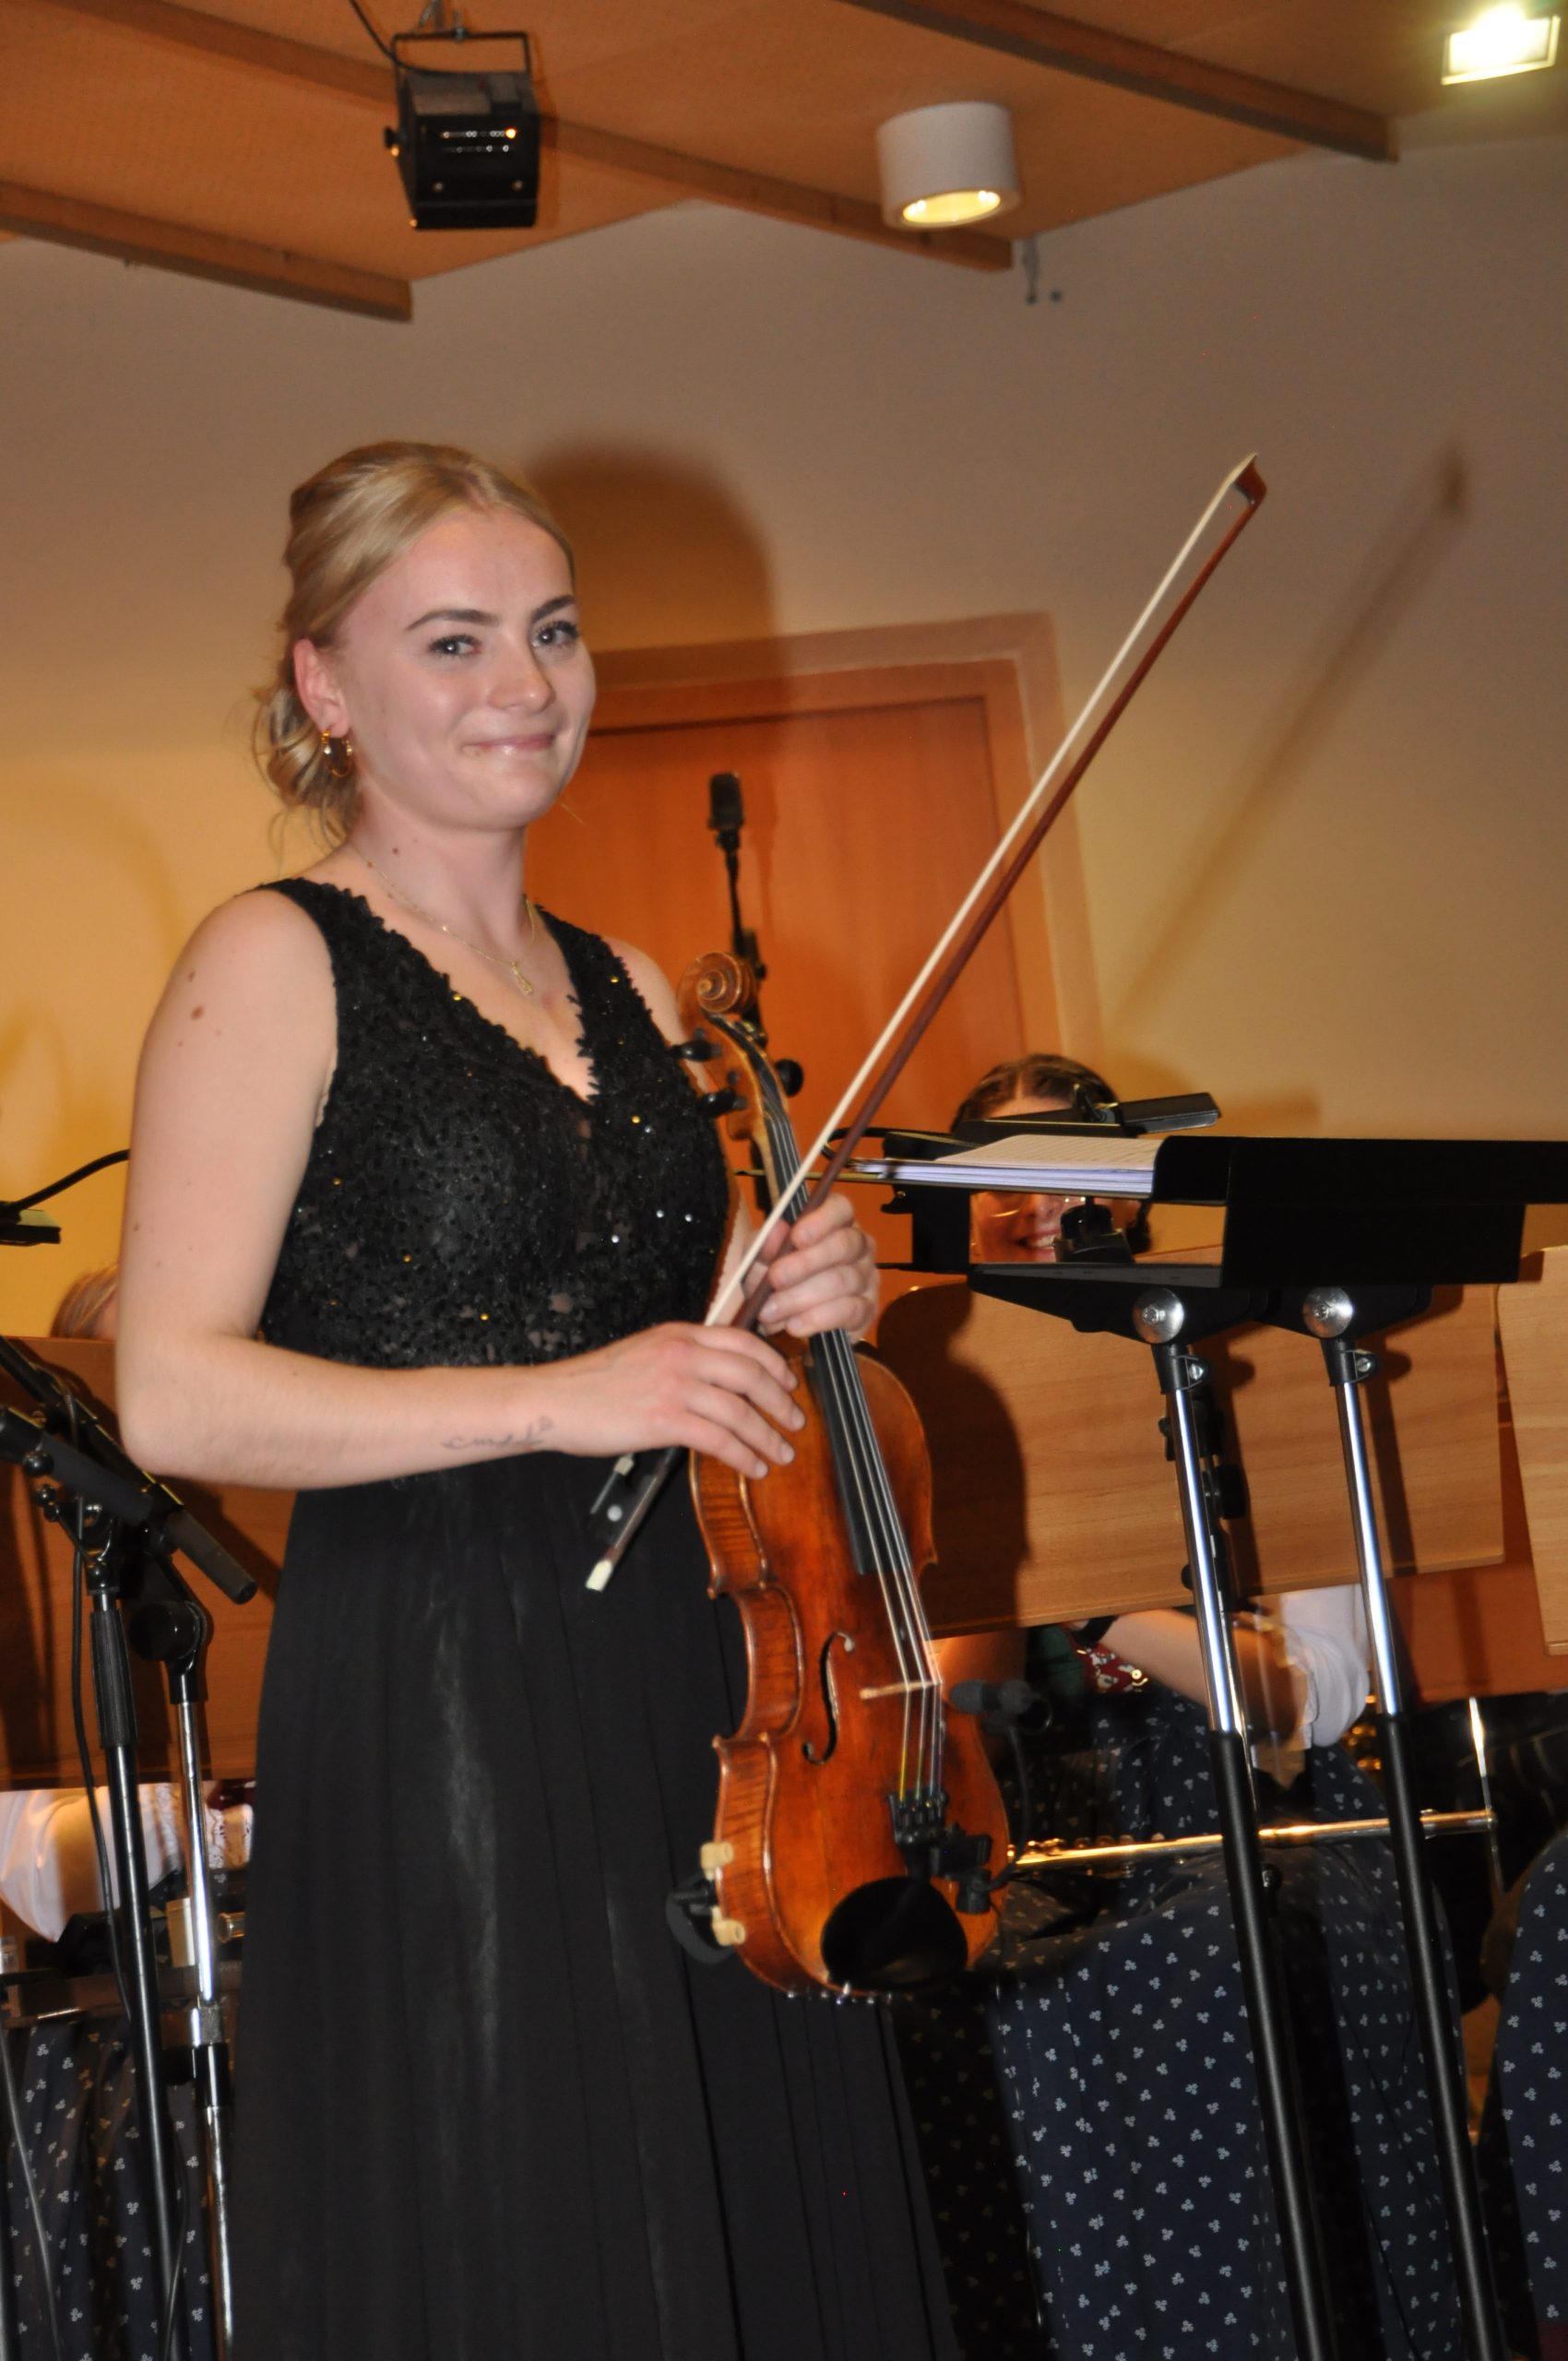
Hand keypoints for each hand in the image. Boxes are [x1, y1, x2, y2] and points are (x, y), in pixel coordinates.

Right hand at [546, 1321, 806, 1481]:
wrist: (554, 1400)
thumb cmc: (593, 1383)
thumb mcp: (644, 1352)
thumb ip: (681, 1358)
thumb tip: (716, 1381)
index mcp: (680, 1334)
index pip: (744, 1341)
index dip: (775, 1363)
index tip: (789, 1381)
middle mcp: (682, 1354)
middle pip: (752, 1374)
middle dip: (782, 1401)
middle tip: (796, 1421)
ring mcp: (675, 1386)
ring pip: (741, 1411)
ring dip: (768, 1436)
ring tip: (782, 1454)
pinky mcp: (664, 1419)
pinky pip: (719, 1439)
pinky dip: (743, 1455)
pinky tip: (752, 1467)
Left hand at [753, 1194, 878, 1340]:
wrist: (782, 1319)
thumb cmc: (774, 1278)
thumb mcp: (759, 1260)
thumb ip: (764, 1244)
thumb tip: (777, 1229)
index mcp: (835, 1222)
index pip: (841, 1208)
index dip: (822, 1219)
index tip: (796, 1237)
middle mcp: (858, 1246)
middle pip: (845, 1245)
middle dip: (806, 1263)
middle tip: (775, 1279)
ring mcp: (868, 1277)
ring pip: (843, 1281)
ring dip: (802, 1297)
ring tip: (771, 1312)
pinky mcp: (868, 1310)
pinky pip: (850, 1311)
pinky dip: (818, 1319)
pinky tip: (794, 1325)